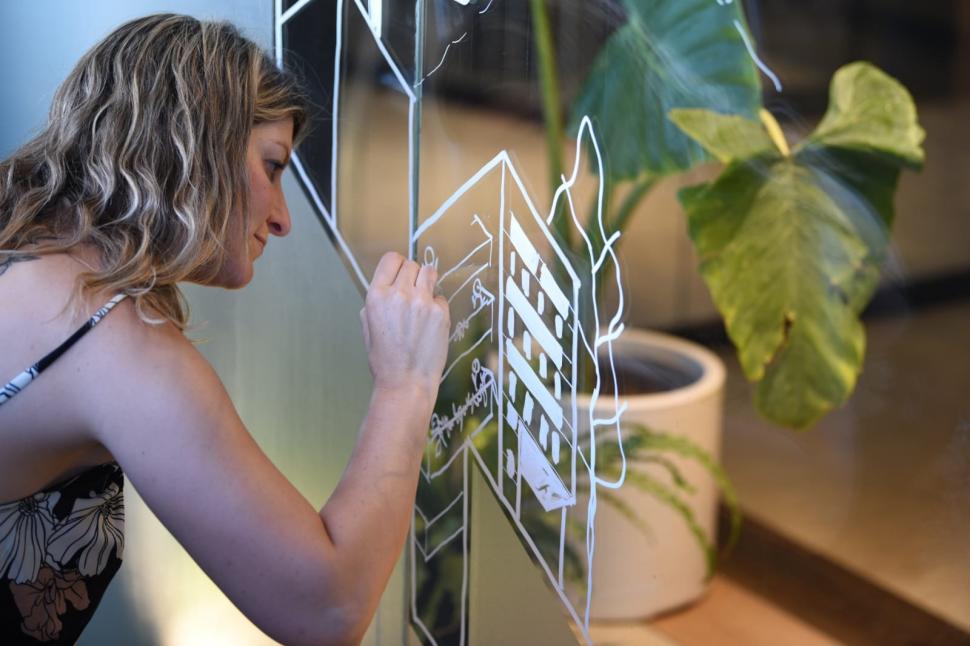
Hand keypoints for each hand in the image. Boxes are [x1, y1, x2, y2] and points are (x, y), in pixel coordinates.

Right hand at [360, 252, 449, 402]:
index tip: (401, 272)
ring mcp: (421, 302)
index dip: (397, 264)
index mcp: (376, 296)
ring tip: (423, 300)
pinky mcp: (440, 312)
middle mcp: (399, 294)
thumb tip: (386, 287)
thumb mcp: (368, 327)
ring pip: (429, 272)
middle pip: (411, 264)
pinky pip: (441, 297)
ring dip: (427, 282)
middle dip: (412, 276)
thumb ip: (376, 303)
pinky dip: (437, 306)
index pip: (391, 259)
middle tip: (412, 293)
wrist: (405, 382)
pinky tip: (430, 323)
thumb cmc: (385, 359)